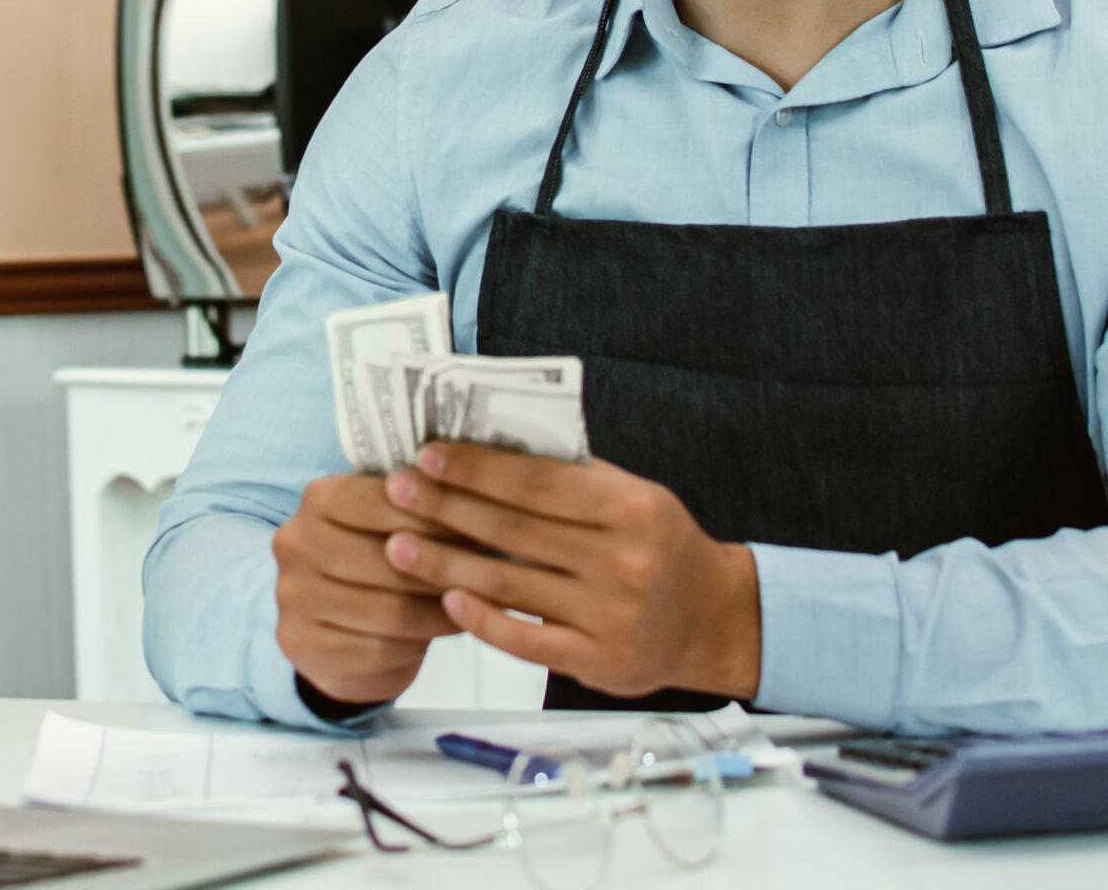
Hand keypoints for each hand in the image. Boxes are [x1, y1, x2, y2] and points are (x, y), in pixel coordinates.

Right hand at [272, 472, 465, 705]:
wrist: (340, 630)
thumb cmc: (377, 564)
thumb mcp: (392, 524)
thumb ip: (421, 509)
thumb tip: (479, 501)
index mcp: (318, 497)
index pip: (381, 500)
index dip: (434, 515)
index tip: (480, 526)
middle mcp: (295, 542)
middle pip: (387, 559)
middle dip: (445, 568)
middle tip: (489, 574)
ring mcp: (291, 595)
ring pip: (388, 610)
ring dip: (441, 611)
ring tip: (477, 605)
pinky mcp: (299, 642)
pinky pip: (376, 648)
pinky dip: (419, 643)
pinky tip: (442, 634)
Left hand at [382, 443, 760, 701]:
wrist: (712, 619)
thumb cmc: (661, 547)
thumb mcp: (633, 498)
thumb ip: (573, 479)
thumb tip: (490, 448)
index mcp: (630, 508)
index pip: (538, 482)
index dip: (478, 468)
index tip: (429, 455)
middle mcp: (622, 561)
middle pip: (515, 530)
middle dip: (447, 507)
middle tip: (396, 491)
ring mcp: (609, 614)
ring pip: (510, 583)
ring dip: (446, 563)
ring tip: (398, 544)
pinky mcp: (597, 660)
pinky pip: (526, 639)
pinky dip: (482, 619)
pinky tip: (447, 598)